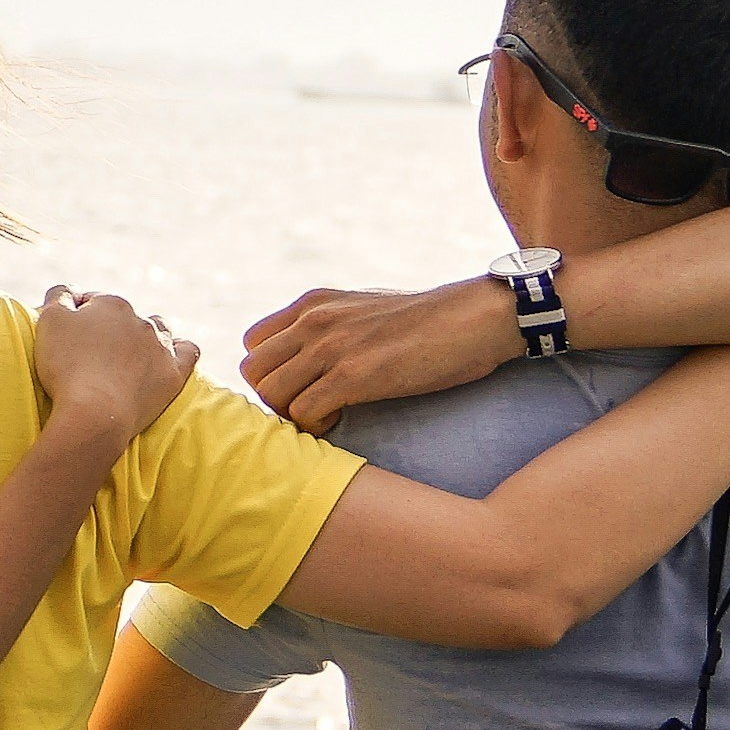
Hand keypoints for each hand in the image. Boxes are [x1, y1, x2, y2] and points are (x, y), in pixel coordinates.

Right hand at [31, 286, 198, 445]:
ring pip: (159, 328)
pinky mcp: (174, 374)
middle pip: (124, 317)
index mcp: (111, 305)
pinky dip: (180, 349)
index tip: (67, 339)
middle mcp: (141, 320)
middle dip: (110, 328)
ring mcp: (161, 347)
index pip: (93, 302)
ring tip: (127, 355)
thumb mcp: (49, 321)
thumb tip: (71, 292)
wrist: (95, 414)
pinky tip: (169, 356)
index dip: (77, 318)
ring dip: (145, 335)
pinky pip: (188, 351)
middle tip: (90, 355)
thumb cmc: (67, 366)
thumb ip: (59, 296)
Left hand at [240, 277, 525, 434]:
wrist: (476, 318)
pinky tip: (345, 418)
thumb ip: (330, 327)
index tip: (302, 387)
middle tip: (312, 407)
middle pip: (253, 371)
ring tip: (330, 413)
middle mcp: (313, 319)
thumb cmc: (429, 323)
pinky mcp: (353, 374)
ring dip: (294, 414)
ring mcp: (331, 346)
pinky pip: (303, 412)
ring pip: (271, 394)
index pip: (253, 344)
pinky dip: (317, 425)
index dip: (272, 372)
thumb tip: (307, 361)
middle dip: (277, 397)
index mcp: (313, 303)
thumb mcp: (365, 310)